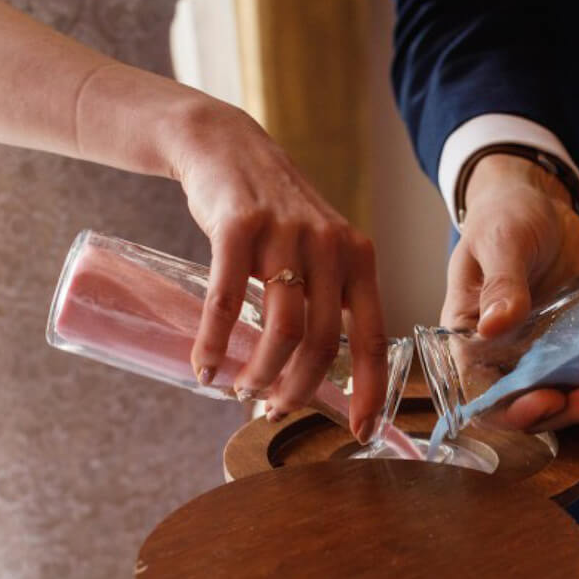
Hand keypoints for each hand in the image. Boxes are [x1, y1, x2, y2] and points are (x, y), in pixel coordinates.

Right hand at [169, 100, 386, 442]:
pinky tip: (205, 367)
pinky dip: (214, 344)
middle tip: (274, 408)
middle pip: (323, 343)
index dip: (369, 390)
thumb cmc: (276, 216)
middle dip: (299, 389)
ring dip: (260, 373)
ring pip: (282, 330)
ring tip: (242, 390)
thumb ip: (330, 301)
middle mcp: (331, 247)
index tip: (360, 431)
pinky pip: (228, 303)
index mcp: (359, 260)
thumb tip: (322, 374)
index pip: (374, 338)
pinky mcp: (238, 228)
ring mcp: (286, 236)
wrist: (226, 147)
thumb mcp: (321, 250)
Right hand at [447, 153, 578, 430]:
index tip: (552, 398)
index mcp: (473, 342)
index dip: (518, 409)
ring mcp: (544, 355)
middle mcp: (506, 358)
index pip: (487, 394)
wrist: (537, 202)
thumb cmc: (504, 216)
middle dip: (574, 409)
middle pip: (535, 405)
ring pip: (571, 397)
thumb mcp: (500, 241)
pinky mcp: (578, 345)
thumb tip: (495, 324)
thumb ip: (501, 282)